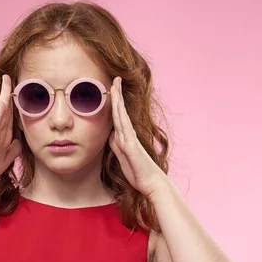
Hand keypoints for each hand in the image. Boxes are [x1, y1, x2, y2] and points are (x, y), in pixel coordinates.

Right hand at [0, 75, 21, 192]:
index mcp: (2, 136)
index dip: (17, 103)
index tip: (24, 90)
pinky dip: (0, 112)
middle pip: (7, 109)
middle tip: (14, 76)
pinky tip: (4, 102)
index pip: (12, 116)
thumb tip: (19, 139)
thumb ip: (12, 150)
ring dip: (5, 96)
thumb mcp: (5, 160)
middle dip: (11, 93)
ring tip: (8, 80)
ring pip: (1, 112)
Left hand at [108, 77, 166, 198]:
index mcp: (126, 137)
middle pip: (120, 111)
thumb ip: (116, 145)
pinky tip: (117, 104)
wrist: (151, 183)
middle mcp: (128, 134)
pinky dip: (120, 114)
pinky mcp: (131, 145)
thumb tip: (110, 134)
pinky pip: (124, 126)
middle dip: (117, 94)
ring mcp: (130, 138)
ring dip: (118, 99)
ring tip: (115, 84)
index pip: (118, 116)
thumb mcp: (123, 157)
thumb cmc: (138, 173)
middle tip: (115, 78)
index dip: (115, 102)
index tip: (112, 88)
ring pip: (121, 115)